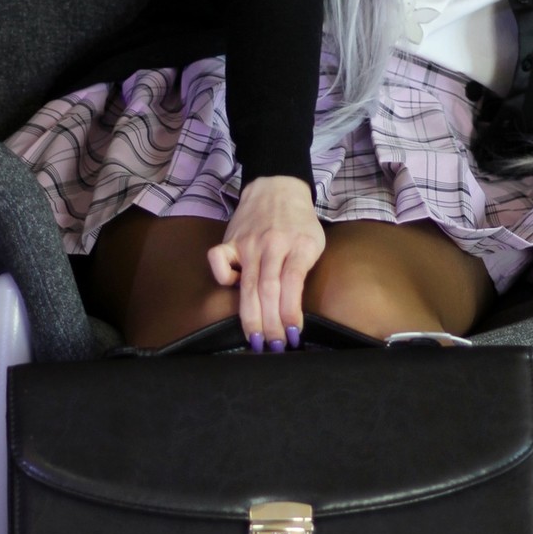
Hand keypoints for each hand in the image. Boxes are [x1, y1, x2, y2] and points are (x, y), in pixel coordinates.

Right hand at [206, 175, 325, 349]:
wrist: (277, 187)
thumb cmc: (298, 222)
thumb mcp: (314, 243)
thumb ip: (304, 271)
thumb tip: (293, 312)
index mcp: (299, 245)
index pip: (292, 284)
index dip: (290, 313)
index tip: (293, 334)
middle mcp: (272, 244)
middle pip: (268, 290)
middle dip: (271, 323)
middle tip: (274, 345)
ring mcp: (248, 242)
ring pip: (247, 285)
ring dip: (251, 316)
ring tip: (256, 339)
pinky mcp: (230, 240)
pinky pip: (218, 261)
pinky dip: (223, 278)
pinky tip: (233, 289)